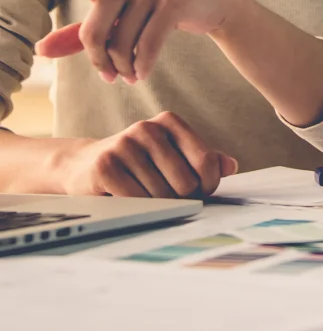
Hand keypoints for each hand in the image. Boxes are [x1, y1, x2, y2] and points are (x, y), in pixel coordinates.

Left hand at [21, 0, 248, 84]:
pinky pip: (146, 46)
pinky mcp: (172, 0)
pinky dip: (142, 67)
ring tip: (129, 75)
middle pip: (93, 33)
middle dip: (99, 63)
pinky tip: (141, 74)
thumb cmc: (156, 10)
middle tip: (108, 77)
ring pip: (120, 45)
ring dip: (123, 69)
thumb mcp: (120, 18)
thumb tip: (39, 50)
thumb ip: (79, 36)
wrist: (211, 1)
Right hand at [57, 111, 236, 197]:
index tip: (198, 193)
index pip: (207, 162)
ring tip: (144, 197)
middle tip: (166, 199)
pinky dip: (138, 208)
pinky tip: (128, 200)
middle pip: (186, 183)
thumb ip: (202, 159)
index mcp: (170, 122)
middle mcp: (148, 128)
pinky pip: (138, 200)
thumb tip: (230, 166)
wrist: (83, 166)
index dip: (207, 186)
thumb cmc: (136, 164)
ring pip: (162, 195)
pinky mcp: (105, 165)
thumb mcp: (170, 156)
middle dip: (181, 199)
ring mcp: (125, 144)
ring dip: (157, 206)